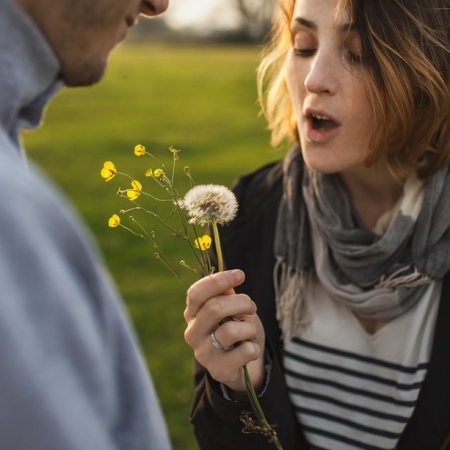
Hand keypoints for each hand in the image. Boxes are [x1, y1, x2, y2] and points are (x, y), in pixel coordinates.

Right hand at [184, 270, 265, 396]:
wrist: (241, 366)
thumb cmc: (235, 329)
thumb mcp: (231, 309)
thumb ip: (226, 295)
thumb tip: (230, 281)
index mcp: (192, 313)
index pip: (196, 293)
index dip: (218, 281)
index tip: (240, 275)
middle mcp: (193, 333)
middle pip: (214, 308)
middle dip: (241, 302)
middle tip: (251, 307)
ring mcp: (203, 353)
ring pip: (231, 330)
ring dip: (249, 327)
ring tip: (250, 331)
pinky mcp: (218, 370)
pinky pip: (245, 351)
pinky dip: (254, 347)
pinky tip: (250, 349)